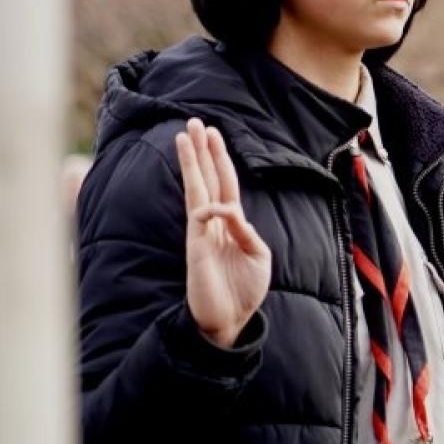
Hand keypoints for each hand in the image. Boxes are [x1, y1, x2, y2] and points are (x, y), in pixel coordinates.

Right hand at [176, 117, 270, 347]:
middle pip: (207, 179)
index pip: (225, 184)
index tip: (215, 134)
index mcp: (232, 224)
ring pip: (196, 190)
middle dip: (202, 151)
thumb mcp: (259, 256)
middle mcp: (214, 223)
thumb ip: (247, 231)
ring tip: (185, 136)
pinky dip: (213, 209)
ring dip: (192, 163)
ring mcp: (202, 233)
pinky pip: (201, 217)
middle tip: (195, 122)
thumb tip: (232, 210)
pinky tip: (220, 209)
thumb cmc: (244, 291)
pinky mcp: (196, 247)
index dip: (220, 159)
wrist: (230, 321)